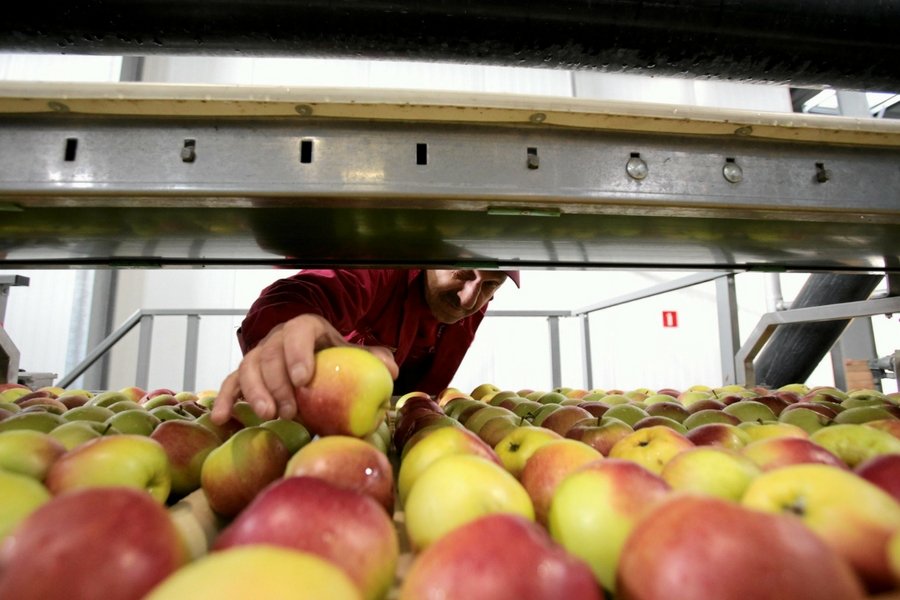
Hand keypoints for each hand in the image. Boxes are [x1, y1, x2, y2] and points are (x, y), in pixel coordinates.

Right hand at [211, 314, 398, 424]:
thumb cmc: (332, 354)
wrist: (308, 348)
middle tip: (289, 411)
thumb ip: (372, 359)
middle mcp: (277, 337)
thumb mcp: (353, 353)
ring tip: (267, 415)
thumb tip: (392, 370)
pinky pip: (231, 383)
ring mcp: (259, 354)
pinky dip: (225, 399)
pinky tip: (222, 419)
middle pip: (271, 355)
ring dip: (255, 392)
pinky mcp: (244, 372)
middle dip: (278, 384)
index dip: (298, 353)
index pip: (299, 332)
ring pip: (248, 367)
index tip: (303, 379)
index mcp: (306, 327)